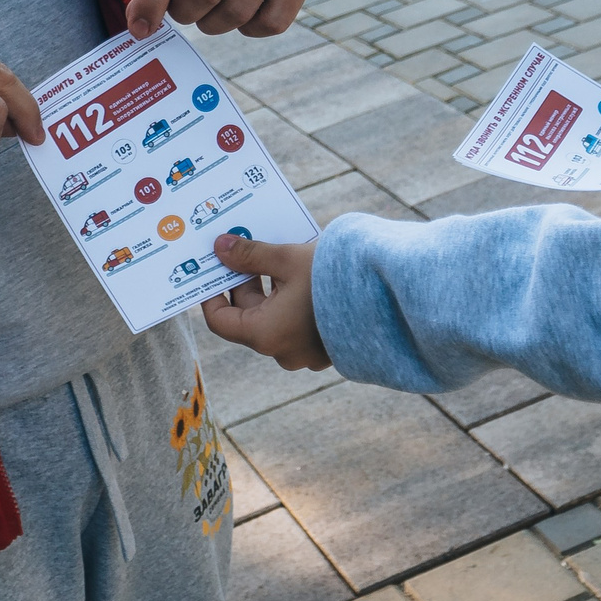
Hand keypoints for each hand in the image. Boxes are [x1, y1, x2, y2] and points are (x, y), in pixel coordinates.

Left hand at [125, 0, 309, 39]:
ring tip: (209, 8)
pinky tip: (242, 9)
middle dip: (184, 12)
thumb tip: (142, 26)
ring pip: (237, 13)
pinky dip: (250, 29)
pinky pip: (272, 23)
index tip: (139, 28)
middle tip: (182, 7)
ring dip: (213, 23)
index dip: (151, 1)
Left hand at [201, 234, 330, 370]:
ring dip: (269, 288)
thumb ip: (250, 255)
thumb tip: (220, 247)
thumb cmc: (333, 279)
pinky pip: (295, 323)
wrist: (389, 297)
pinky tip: (298, 273)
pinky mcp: (325, 346)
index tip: (211, 268)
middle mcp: (282, 351)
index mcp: (265, 335)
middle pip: (248, 316)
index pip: (220, 321)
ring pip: (273, 317)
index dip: (211, 293)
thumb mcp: (286, 259)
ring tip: (272, 255)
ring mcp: (305, 352)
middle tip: (241, 250)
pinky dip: (290, 301)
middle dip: (244, 281)